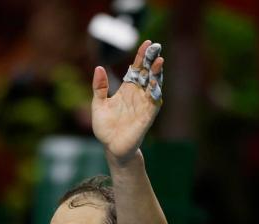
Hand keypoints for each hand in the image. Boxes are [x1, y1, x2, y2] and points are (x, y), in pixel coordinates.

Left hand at [92, 40, 163, 162]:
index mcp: (126, 90)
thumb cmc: (105, 127)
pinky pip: (153, 101)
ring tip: (159, 60)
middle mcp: (137, 95)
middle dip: (151, 60)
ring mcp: (143, 104)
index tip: (146, 42)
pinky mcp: (147, 116)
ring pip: (153, 85)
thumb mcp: (98, 104)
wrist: (111, 146)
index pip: (136, 69)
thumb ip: (99, 87)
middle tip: (156, 46)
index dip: (141, 57)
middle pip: (147, 74)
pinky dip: (155, 91)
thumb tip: (98, 67)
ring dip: (156, 73)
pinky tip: (155, 81)